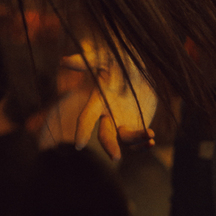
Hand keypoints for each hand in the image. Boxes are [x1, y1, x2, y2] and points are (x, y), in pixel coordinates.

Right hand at [63, 43, 157, 160]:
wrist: (140, 69)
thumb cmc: (119, 61)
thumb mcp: (103, 58)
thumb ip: (85, 61)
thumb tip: (63, 61)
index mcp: (98, 101)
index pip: (86, 118)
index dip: (82, 130)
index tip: (79, 146)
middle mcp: (108, 115)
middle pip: (105, 135)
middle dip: (109, 146)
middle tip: (115, 157)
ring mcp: (123, 123)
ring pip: (125, 140)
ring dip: (136, 140)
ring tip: (149, 134)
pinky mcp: (138, 126)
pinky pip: (139, 141)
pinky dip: (145, 144)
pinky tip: (152, 140)